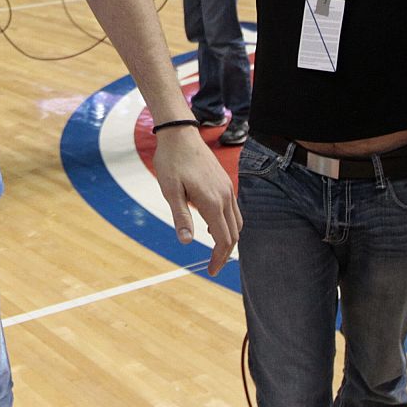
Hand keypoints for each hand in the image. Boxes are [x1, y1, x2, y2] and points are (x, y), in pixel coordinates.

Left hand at [149, 125, 240, 273]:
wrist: (180, 134)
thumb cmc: (171, 161)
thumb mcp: (170, 191)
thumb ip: (181, 216)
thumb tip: (187, 241)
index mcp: (212, 201)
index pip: (223, 239)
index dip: (219, 258)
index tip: (211, 271)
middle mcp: (225, 196)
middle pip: (234, 233)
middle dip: (225, 253)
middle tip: (213, 267)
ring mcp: (227, 188)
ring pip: (237, 222)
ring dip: (229, 238)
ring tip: (215, 251)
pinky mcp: (225, 182)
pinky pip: (233, 209)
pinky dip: (228, 224)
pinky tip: (214, 226)